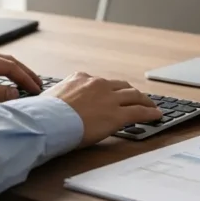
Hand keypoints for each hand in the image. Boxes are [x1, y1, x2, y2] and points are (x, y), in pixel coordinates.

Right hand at [42, 72, 161, 147]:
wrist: (47, 122)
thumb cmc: (43, 114)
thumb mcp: (49, 97)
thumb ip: (60, 96)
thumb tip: (53, 103)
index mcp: (80, 78)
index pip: (101, 83)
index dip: (110, 90)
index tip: (114, 94)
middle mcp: (98, 84)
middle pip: (122, 86)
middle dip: (131, 92)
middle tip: (138, 98)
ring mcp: (109, 98)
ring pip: (134, 96)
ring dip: (145, 101)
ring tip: (151, 106)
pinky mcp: (117, 115)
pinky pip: (139, 112)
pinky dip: (150, 113)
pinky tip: (156, 116)